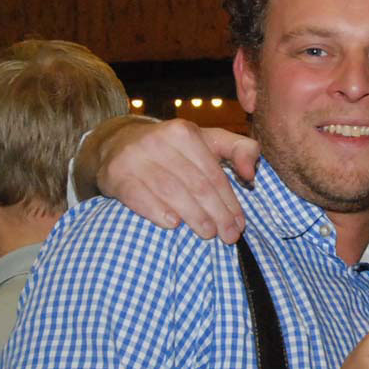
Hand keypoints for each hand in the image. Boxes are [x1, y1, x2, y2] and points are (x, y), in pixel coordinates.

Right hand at [86, 118, 259, 242]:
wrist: (117, 144)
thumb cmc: (172, 148)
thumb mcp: (207, 140)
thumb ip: (239, 149)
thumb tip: (252, 173)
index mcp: (184, 132)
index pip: (214, 174)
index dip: (230, 202)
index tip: (240, 225)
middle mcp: (158, 141)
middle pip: (197, 185)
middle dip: (217, 214)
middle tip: (229, 236)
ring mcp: (135, 158)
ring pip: (172, 192)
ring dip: (194, 217)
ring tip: (208, 234)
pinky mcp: (116, 174)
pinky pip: (139, 197)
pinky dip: (158, 212)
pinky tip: (173, 225)